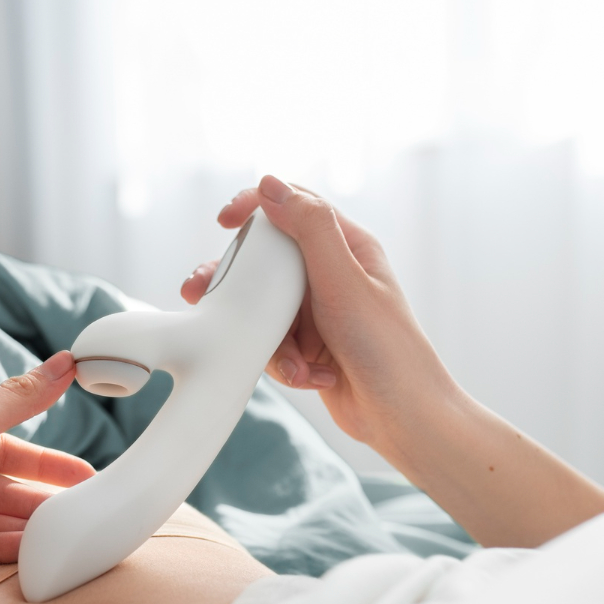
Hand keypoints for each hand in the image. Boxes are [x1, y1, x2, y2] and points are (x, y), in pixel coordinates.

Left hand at [0, 352, 92, 603]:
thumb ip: (17, 398)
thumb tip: (66, 360)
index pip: (8, 447)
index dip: (50, 461)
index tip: (88, 476)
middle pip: (2, 486)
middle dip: (43, 499)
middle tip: (86, 514)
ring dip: (27, 528)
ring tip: (66, 539)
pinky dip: (2, 552)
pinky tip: (33, 558)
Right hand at [181, 175, 458, 464]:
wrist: (401, 418)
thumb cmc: (387, 348)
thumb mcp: (344, 281)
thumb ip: (309, 229)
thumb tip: (270, 185)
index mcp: (347, 247)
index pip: (294, 207)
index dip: (256, 206)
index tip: (224, 220)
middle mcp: (330, 274)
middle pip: (266, 261)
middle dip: (237, 283)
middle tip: (201, 292)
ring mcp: (317, 312)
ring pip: (262, 308)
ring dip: (270, 340)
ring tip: (294, 363)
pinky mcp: (307, 347)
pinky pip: (271, 343)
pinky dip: (284, 364)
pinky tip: (311, 378)